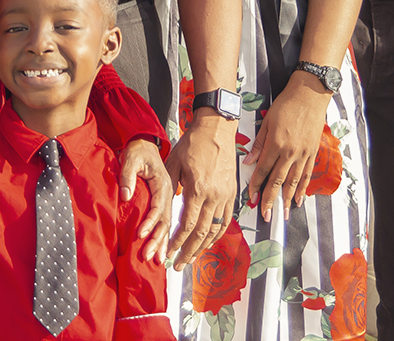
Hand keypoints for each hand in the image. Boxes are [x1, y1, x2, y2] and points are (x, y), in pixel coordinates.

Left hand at [117, 138, 171, 262]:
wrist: (145, 143)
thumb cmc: (138, 151)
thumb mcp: (131, 158)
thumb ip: (128, 176)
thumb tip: (125, 196)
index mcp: (163, 183)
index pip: (158, 207)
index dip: (150, 222)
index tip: (140, 234)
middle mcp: (169, 193)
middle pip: (165, 220)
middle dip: (157, 240)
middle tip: (149, 256)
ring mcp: (169, 198)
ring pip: (168, 224)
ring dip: (163, 243)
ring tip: (158, 261)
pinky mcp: (165, 202)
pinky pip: (167, 222)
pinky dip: (166, 238)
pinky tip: (164, 251)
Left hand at [163, 112, 238, 269]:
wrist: (216, 128)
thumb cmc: (193, 143)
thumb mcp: (174, 164)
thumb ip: (169, 189)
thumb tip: (161, 210)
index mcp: (198, 189)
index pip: (187, 225)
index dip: (177, 242)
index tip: (168, 253)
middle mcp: (215, 195)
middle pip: (202, 233)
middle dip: (189, 251)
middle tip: (178, 265)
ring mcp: (226, 195)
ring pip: (216, 230)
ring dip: (204, 247)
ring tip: (192, 258)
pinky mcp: (233, 193)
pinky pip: (226, 220)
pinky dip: (218, 234)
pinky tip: (209, 242)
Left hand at [243, 78, 330, 221]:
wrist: (310, 94)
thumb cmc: (286, 104)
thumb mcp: (268, 121)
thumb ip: (259, 143)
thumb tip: (249, 162)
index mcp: (276, 144)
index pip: (263, 171)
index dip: (256, 186)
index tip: (251, 199)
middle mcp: (290, 152)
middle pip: (277, 181)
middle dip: (270, 200)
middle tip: (266, 216)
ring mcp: (303, 154)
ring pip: (293, 182)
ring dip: (287, 199)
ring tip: (282, 214)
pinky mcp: (313, 152)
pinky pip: (307, 175)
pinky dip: (302, 189)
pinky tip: (298, 199)